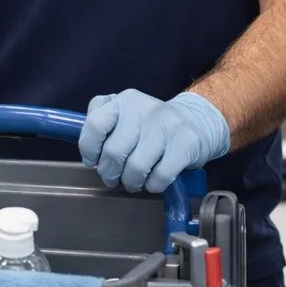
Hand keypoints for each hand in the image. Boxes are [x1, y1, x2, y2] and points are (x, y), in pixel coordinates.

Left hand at [78, 90, 229, 193]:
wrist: (196, 122)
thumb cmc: (151, 125)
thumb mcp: (124, 114)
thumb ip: (101, 121)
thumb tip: (89, 150)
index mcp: (124, 100)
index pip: (95, 125)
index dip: (90, 149)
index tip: (93, 161)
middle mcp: (144, 108)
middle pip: (114, 152)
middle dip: (110, 173)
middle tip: (114, 177)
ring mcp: (167, 124)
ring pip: (136, 168)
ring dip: (132, 182)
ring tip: (134, 181)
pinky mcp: (186, 141)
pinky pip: (160, 176)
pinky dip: (153, 185)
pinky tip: (154, 181)